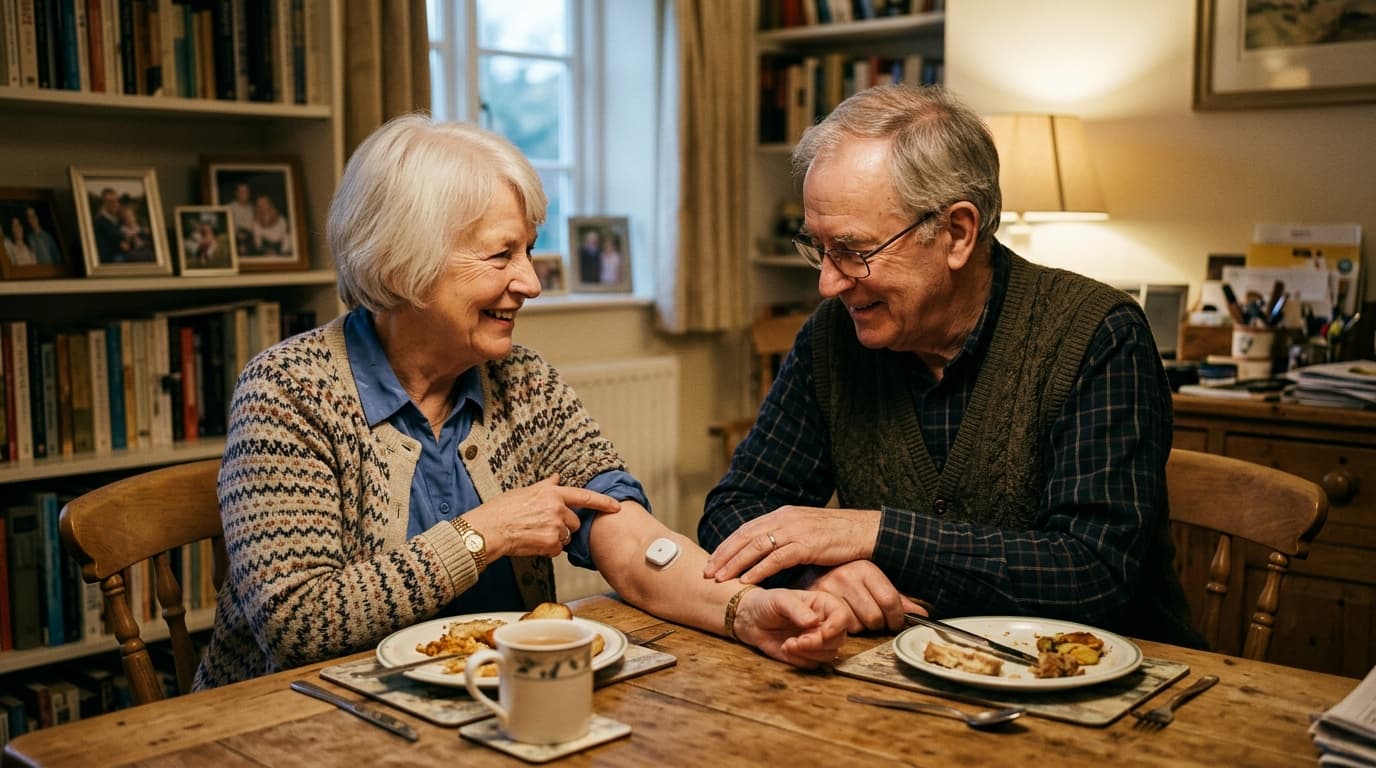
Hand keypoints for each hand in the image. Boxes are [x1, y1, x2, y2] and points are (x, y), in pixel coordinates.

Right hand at [465, 474, 619, 558]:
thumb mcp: (524, 491)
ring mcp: (554, 527)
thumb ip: (545, 486)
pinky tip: (532, 542)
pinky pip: (557, 549)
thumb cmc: (502, 510)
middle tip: (543, 525)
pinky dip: (548, 549)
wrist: (489, 530)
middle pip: (575, 522)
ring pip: (566, 537)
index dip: (603, 502)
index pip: (584, 496)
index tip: (616, 506)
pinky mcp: (550, 544)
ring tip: (534, 533)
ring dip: (555, 538)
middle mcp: (556, 509)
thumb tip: (557, 478)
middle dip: (564, 525)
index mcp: (551, 494)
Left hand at [703, 506, 880, 584]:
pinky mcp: (807, 544)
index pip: (747, 530)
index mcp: (782, 515)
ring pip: (756, 546)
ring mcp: (795, 530)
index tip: (712, 560)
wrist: (865, 531)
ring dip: (735, 563)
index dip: (727, 546)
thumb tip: (766, 554)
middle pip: (745, 537)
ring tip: (720, 578)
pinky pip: (777, 558)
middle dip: (724, 555)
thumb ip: (786, 538)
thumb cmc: (837, 536)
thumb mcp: (806, 532)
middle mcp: (784, 519)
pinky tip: (747, 579)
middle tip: (707, 572)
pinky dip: (759, 568)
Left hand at [733, 588, 849, 668]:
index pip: (842, 615)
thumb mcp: (780, 600)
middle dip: (818, 644)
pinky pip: (813, 664)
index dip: (837, 626)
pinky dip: (800, 660)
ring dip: (808, 653)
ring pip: (828, 655)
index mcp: (823, 604)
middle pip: (839, 639)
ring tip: (788, 644)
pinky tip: (786, 648)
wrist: (751, 619)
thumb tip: (812, 621)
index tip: (824, 632)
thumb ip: (796, 609)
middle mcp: (825, 623)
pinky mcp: (808, 655)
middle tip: (797, 641)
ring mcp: (817, 640)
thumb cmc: (766, 603)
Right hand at [802, 561, 926, 632]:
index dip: (897, 618)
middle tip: (874, 619)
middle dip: (878, 624)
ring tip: (855, 614)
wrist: (808, 569)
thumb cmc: (844, 575)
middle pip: (875, 617)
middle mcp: (846, 576)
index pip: (890, 601)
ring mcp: (829, 588)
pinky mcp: (817, 601)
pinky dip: (844, 627)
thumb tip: (922, 616)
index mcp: (865, 567)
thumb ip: (896, 599)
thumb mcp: (871, 581)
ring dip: (860, 626)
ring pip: (858, 625)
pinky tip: (843, 617)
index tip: (895, 622)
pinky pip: (839, 626)